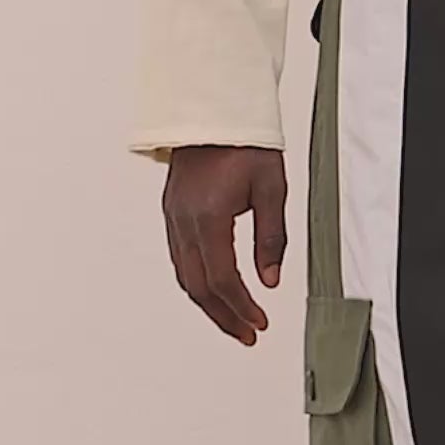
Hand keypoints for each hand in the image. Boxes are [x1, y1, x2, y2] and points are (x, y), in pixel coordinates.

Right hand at [162, 145, 288, 344]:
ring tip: (233, 320)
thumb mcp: (272, 189)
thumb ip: (272, 238)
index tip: (259, 324)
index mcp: (209, 218)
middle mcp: (184, 222)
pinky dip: (196, 281)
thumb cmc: (245, 143)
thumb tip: (270, 280)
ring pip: (185, 276)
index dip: (241, 308)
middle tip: (247, 334)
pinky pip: (180, 258)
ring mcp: (174, 217)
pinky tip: (214, 289)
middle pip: (198, 287)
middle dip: (223, 316)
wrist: (214, 110)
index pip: (222, 280)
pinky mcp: (172, 211)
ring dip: (208, 303)